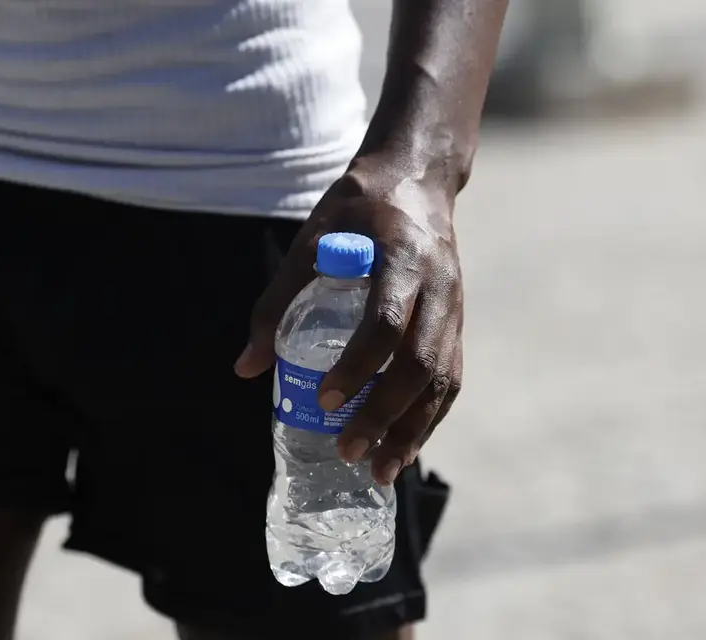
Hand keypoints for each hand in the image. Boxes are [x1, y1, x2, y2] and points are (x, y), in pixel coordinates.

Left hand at [234, 158, 464, 485]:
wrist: (417, 181)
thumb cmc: (356, 210)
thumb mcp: (309, 240)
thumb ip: (277, 301)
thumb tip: (246, 368)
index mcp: (402, 257)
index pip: (385, 322)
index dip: (357, 365)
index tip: (324, 398)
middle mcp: (438, 286)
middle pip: (419, 363)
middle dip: (385, 414)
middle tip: (347, 450)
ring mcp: (455, 308)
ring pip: (441, 380)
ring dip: (414, 430)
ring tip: (380, 471)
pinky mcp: (458, 324)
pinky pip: (449, 379)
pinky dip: (429, 419)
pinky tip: (404, 449)